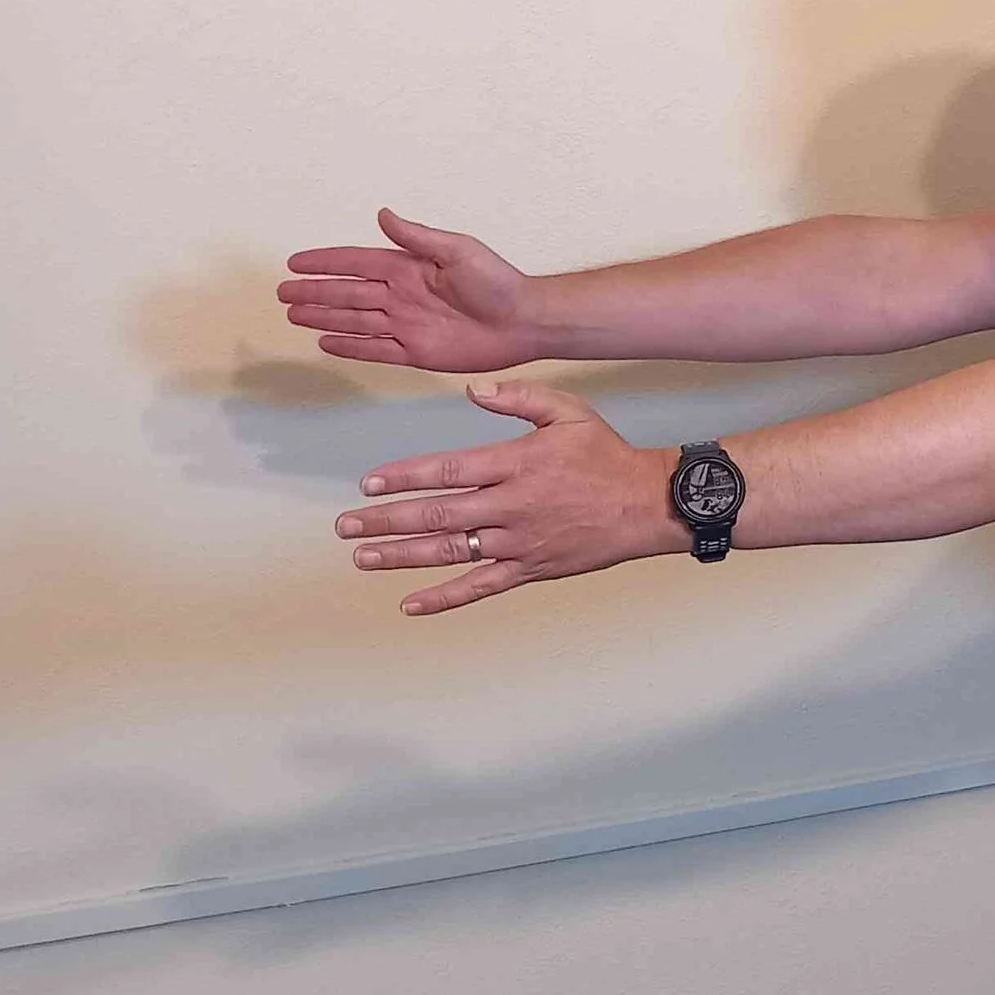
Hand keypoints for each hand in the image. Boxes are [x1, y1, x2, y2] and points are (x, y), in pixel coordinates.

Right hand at [281, 209, 540, 373]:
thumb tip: (383, 214)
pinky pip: (375, 349)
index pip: (356, 262)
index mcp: (408, 268)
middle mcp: (402, 295)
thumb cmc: (498, 282)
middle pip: (347, 293)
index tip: (295, 262)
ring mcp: (406, 324)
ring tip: (294, 315)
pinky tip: (326, 342)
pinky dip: (350, 346)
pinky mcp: (415, 351)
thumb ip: (417, 236)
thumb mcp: (458, 250)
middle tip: (282, 292)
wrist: (523, 321)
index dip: (325, 262)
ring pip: (354, 321)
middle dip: (314, 293)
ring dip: (324, 318)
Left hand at [335, 379, 684, 614]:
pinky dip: (444, 598)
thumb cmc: (607, 456)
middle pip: (436, 515)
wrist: (647, 505)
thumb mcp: (569, 411)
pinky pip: (481, 586)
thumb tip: (473, 390)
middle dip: (385, 520)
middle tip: (347, 525)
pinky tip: (411, 604)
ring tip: (364, 557)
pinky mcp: (530, 568)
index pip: (445, 470)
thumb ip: (520, 397)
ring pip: (450, 551)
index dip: (403, 476)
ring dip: (402, 556)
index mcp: (514, 464)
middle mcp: (510, 505)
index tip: (368, 482)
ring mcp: (518, 542)